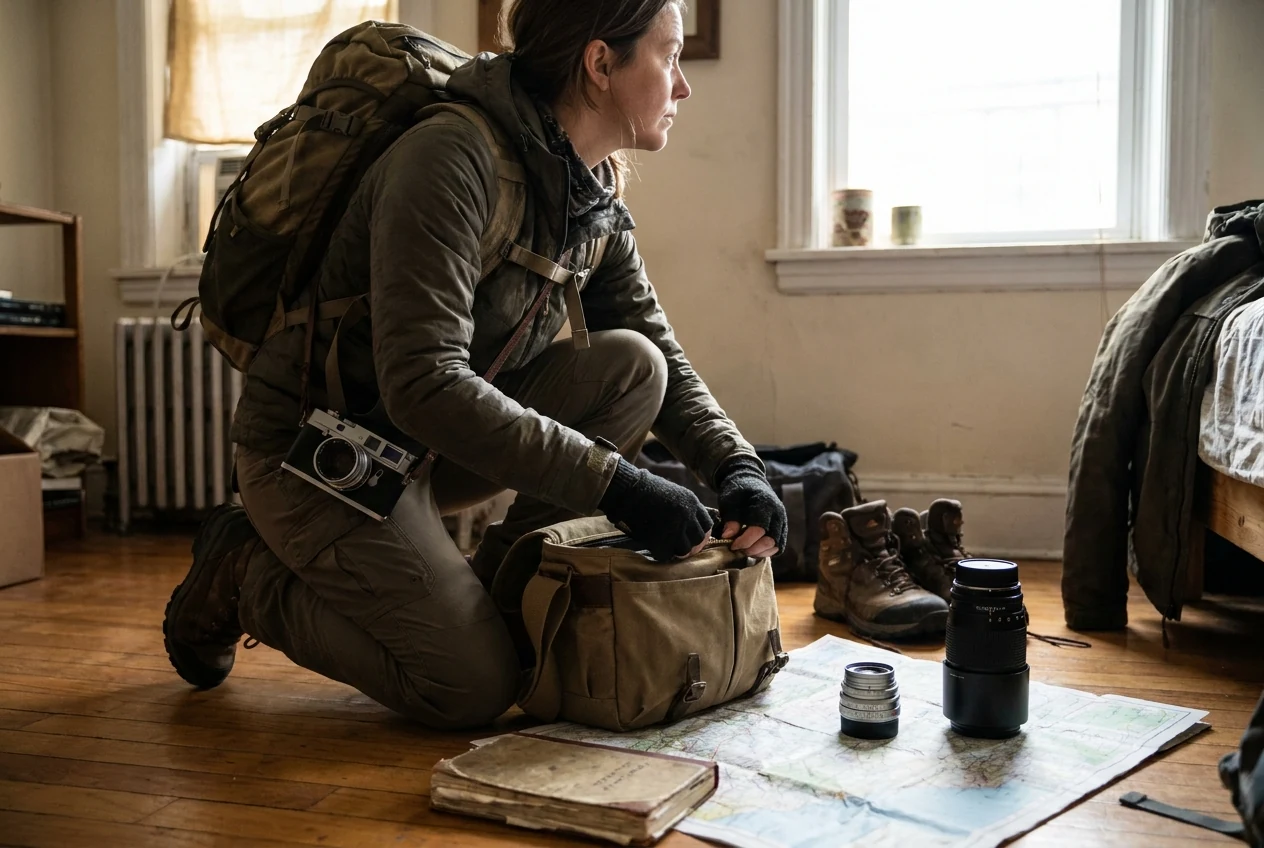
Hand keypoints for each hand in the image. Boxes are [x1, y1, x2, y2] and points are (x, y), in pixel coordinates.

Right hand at [599, 458, 715, 561]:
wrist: (629, 491)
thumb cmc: (647, 489)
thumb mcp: (674, 493)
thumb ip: (685, 508)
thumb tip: (691, 525)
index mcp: (692, 503)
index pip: (707, 524)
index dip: (700, 532)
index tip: (693, 536)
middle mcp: (687, 517)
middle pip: (699, 539)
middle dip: (692, 544)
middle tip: (681, 546)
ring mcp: (675, 529)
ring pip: (685, 550)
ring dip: (677, 550)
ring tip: (667, 547)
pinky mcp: (661, 540)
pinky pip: (666, 555)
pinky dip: (661, 554)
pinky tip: (655, 548)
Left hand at [716, 456, 786, 558]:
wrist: (749, 481)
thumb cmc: (737, 491)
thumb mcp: (729, 501)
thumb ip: (731, 519)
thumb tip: (727, 537)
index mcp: (765, 504)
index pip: (758, 530)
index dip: (744, 541)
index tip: (732, 545)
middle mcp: (777, 514)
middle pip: (769, 541)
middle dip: (752, 549)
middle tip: (738, 549)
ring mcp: (782, 521)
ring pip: (776, 546)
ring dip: (759, 552)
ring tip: (745, 551)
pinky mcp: (782, 528)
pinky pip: (778, 546)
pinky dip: (766, 552)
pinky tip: (753, 550)